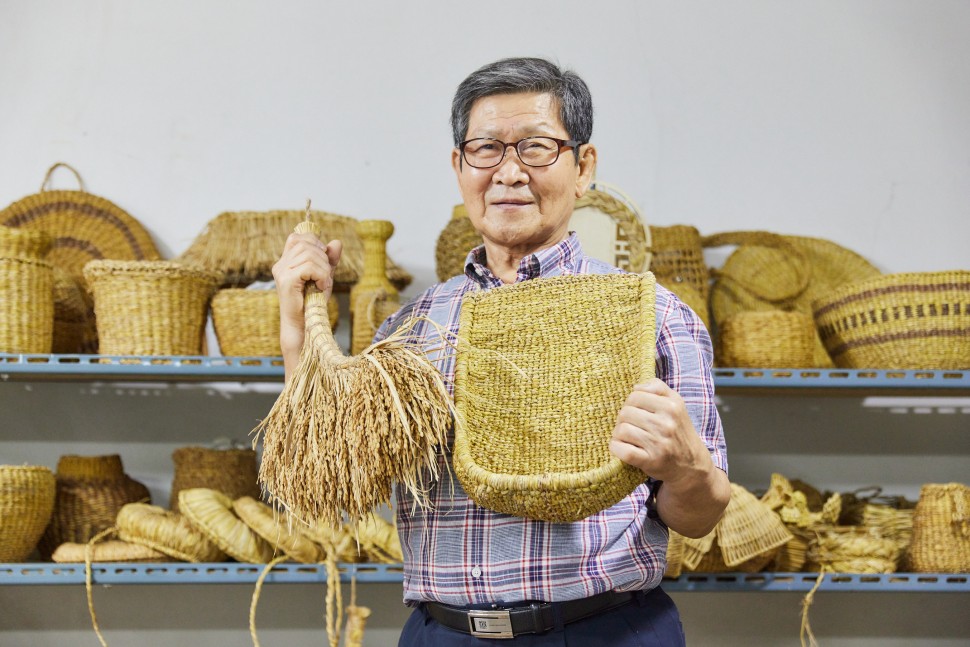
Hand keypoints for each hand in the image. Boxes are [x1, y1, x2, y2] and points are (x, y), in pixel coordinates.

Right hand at [271, 232, 342, 359]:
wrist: (304, 325)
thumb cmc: (312, 302)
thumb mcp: (324, 276)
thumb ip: (330, 259)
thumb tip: (336, 242)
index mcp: (286, 262)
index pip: (297, 237)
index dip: (314, 242)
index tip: (323, 259)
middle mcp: (280, 265)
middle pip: (306, 244)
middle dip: (323, 258)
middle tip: (325, 276)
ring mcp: (282, 272)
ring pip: (310, 255)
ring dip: (323, 269)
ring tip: (322, 284)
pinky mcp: (287, 281)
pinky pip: (310, 267)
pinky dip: (321, 276)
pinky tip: (320, 287)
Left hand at [609, 377, 709, 484]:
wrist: (692, 466)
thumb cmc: (678, 432)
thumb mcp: (676, 404)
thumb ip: (658, 388)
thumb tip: (636, 387)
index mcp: (672, 406)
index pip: (635, 395)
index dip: (630, 404)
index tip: (636, 413)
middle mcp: (667, 424)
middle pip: (625, 413)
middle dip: (623, 420)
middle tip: (631, 427)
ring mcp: (659, 443)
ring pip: (622, 430)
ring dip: (619, 435)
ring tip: (628, 438)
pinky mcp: (651, 461)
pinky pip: (623, 450)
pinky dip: (617, 448)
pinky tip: (622, 448)